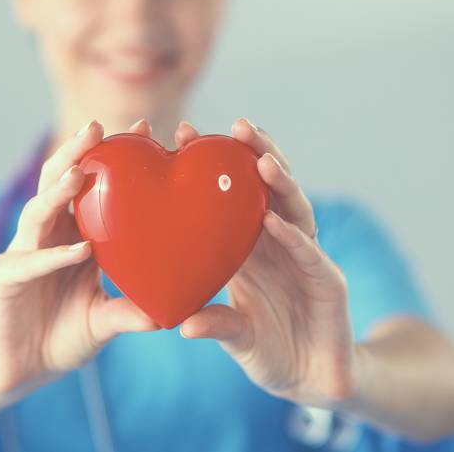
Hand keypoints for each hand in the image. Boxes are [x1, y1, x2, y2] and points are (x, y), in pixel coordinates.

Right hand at [0, 119, 159, 401]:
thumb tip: (170, 313)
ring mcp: (22, 254)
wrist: (26, 369)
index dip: (112, 158)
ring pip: (37, 212)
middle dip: (76, 154)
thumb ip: (131, 310)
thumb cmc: (65, 335)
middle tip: (98, 128)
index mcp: (72, 235)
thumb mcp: (106, 320)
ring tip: (81, 173)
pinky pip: (30, 263)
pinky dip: (54, 256)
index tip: (146, 130)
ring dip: (58, 192)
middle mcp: (47, 236)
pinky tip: (81, 249)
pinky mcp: (4, 279)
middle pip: (57, 183)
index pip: (92, 187)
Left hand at [177, 119, 356, 407]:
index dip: (210, 168)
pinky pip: (308, 253)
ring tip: (260, 158)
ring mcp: (305, 258)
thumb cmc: (268, 350)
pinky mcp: (328, 280)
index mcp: (248, 247)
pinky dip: (291, 236)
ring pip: (295, 210)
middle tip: (236, 125)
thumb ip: (214, 324)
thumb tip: (179, 323)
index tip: (183, 133)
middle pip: (267, 190)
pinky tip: (272, 219)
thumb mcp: (234, 335)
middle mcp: (277, 243)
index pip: (229, 198)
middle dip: (255, 154)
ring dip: (280, 182)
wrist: (310, 380)